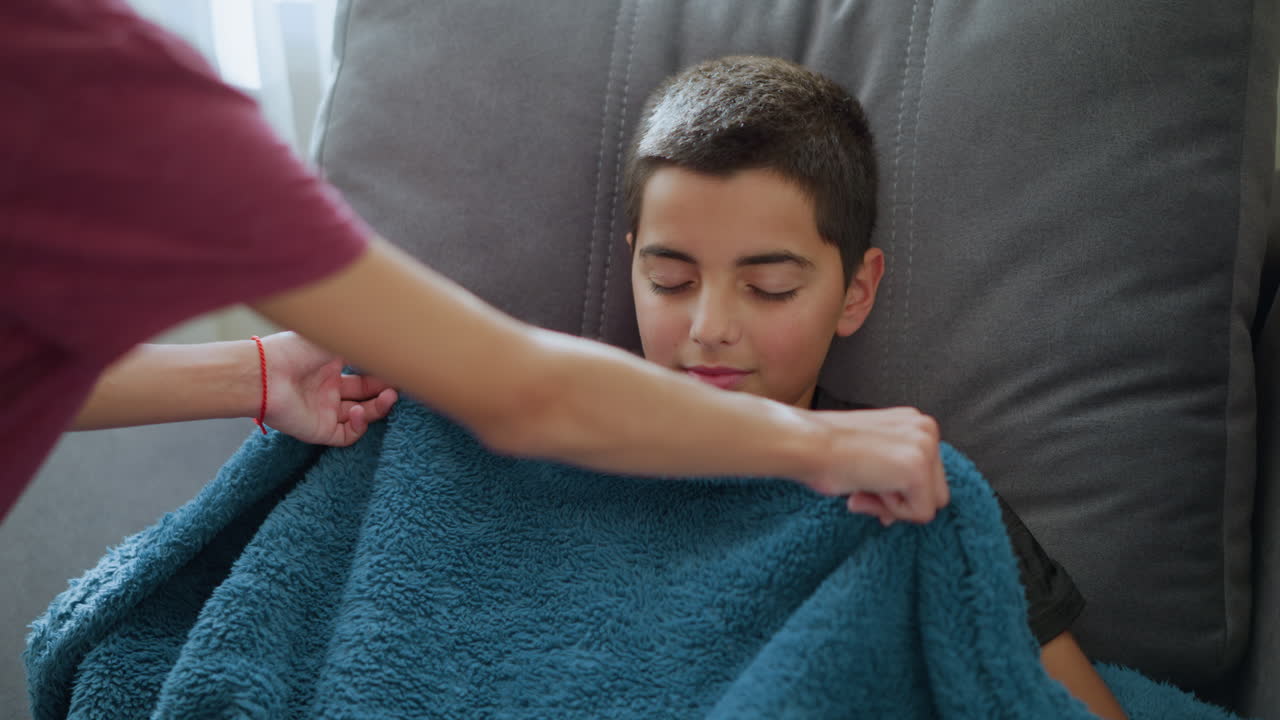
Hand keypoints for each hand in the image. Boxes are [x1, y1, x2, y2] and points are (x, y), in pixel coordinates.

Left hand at [259, 331, 397, 445]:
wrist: (265, 374)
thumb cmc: (295, 350)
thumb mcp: (335, 339)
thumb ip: (364, 342)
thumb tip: (391, 338)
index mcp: (328, 365)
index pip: (363, 371)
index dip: (382, 372)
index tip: (399, 368)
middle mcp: (326, 388)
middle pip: (365, 394)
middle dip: (385, 389)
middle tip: (399, 384)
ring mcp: (323, 410)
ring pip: (361, 415)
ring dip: (378, 408)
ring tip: (389, 397)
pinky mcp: (319, 431)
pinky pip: (347, 435)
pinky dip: (359, 426)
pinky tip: (359, 411)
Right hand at [808, 407, 947, 525]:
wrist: (805, 444)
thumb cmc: (823, 451)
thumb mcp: (869, 459)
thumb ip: (890, 479)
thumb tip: (894, 516)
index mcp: (915, 423)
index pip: (929, 476)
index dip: (899, 492)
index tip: (866, 488)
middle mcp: (927, 429)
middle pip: (938, 492)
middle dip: (901, 502)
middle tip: (862, 493)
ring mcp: (926, 447)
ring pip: (932, 504)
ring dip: (895, 507)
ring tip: (863, 488)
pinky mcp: (918, 469)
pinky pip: (921, 514)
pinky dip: (892, 511)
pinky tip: (866, 488)